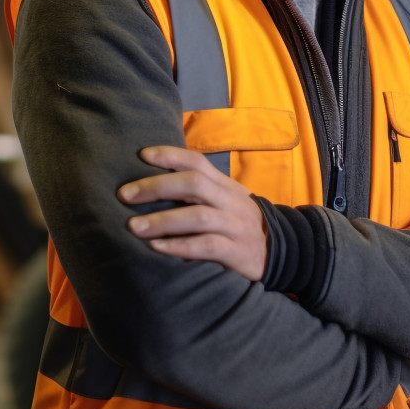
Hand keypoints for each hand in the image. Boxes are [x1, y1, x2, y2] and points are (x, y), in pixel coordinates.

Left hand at [118, 146, 267, 280]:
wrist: (284, 252)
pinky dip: (179, 246)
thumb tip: (155, 181)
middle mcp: (230, 201)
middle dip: (156, 187)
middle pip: (194, 184)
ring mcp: (235, 226)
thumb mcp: (226, 199)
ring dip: (162, 220)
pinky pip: (207, 246)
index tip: (142, 156)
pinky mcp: (237, 252)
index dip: (171, 155)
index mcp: (224, 185)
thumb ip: (200, 190)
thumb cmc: (240, 223)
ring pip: (198, 216)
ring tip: (133, 227)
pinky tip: (156, 248)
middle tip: (125, 195)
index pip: (197, 162)